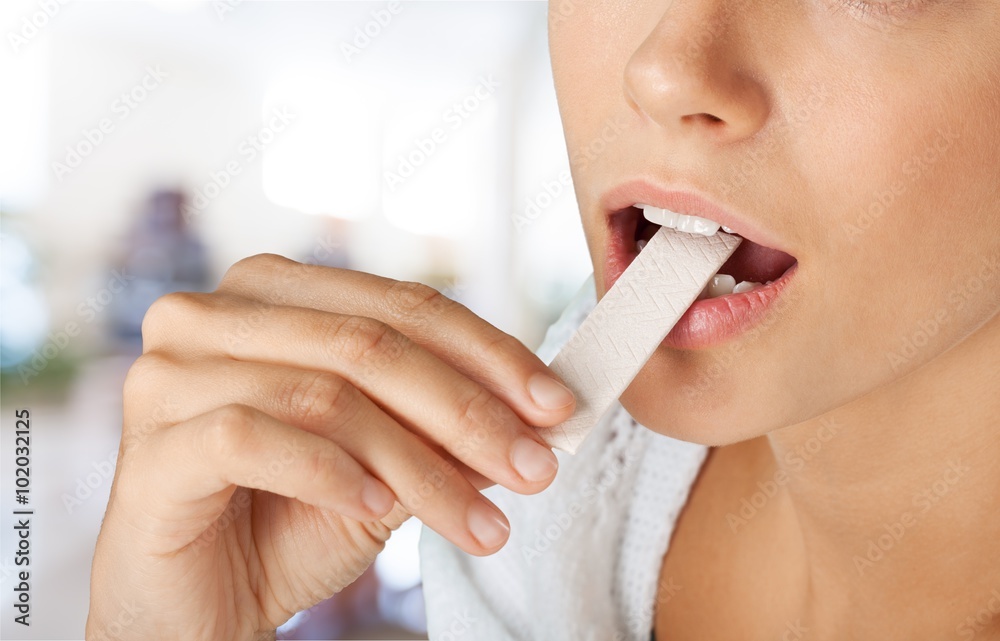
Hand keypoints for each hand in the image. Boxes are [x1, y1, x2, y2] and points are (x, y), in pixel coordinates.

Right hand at [87, 254, 574, 640]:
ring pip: (326, 395)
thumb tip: (532, 413)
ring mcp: (171, 372)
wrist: (198, 606)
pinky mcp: (151, 441)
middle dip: (467, 411)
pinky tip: (377, 509)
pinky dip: (332, 474)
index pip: (401, 305)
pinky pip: (256, 437)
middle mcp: (213, 314)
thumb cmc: (286, 522)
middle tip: (533, 466)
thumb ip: (442, 429)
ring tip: (478, 519)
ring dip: (421, 464)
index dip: (488, 353)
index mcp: (273, 294)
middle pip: (369, 343)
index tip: (556, 404)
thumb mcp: (387, 468)